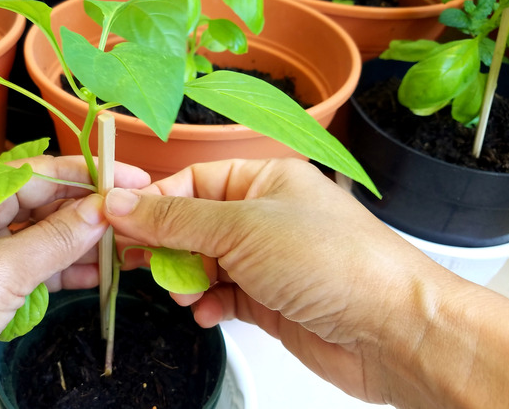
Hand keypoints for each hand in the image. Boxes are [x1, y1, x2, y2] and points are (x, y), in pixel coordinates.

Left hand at [0, 155, 149, 408]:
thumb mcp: (2, 272)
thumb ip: (57, 239)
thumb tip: (101, 211)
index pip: (42, 173)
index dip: (91, 176)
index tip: (132, 179)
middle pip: (45, 204)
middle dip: (90, 212)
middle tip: (136, 219)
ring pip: (41, 237)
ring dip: (81, 244)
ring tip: (127, 248)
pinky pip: (32, 268)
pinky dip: (62, 272)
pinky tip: (97, 275)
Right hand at [103, 158, 508, 407]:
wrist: (391, 330)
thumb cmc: (332, 261)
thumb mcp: (240, 228)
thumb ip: (175, 219)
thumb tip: (120, 202)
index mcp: (263, 180)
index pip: (190, 183)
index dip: (152, 203)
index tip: (118, 224)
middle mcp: (264, 216)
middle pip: (192, 224)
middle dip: (166, 246)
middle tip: (142, 263)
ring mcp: (267, 260)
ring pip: (203, 263)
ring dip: (187, 279)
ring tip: (187, 292)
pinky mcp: (270, 300)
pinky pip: (222, 296)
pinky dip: (209, 304)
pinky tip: (208, 312)